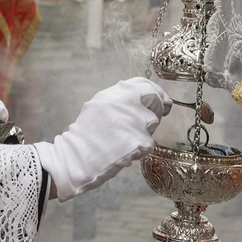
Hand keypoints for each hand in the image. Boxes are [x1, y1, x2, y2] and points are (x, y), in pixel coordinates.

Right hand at [32, 77, 172, 200]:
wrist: (78, 156)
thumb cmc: (86, 133)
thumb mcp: (99, 104)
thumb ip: (120, 98)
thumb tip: (142, 97)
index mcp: (117, 92)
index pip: (145, 85)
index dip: (157, 92)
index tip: (163, 101)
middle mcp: (129, 103)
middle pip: (155, 102)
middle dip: (156, 111)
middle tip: (149, 122)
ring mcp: (136, 121)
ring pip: (152, 125)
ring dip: (143, 132)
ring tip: (124, 139)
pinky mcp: (141, 140)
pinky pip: (148, 143)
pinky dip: (139, 149)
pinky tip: (124, 151)